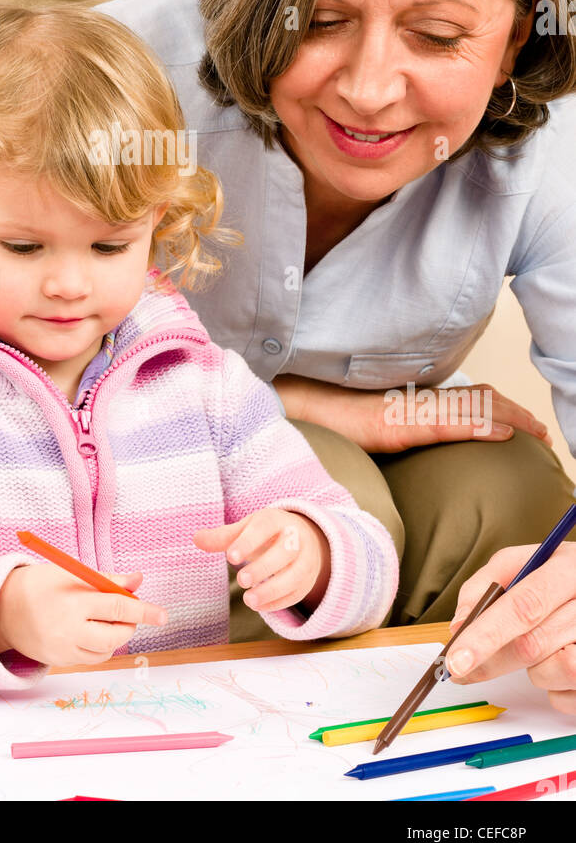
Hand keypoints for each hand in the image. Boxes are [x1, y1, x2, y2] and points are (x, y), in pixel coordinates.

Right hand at [0, 564, 167, 667]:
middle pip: (114, 637)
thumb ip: (108, 580)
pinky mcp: (60, 661)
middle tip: (125, 612)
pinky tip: (90, 632)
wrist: (4, 609)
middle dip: (128, 625)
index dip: (144, 611)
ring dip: (114, 637)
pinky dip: (100, 647)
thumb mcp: (74, 574)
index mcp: (74, 602)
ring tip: (103, 619)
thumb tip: (139, 581)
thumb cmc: (43, 585)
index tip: (162, 615)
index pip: (118, 609)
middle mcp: (69, 630)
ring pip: (105, 651)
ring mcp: (63, 650)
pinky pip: (91, 659)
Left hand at [193, 508, 330, 611]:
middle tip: (241, 580)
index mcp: (276, 520)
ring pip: (295, 576)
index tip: (230, 556)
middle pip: (284, 552)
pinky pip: (296, 594)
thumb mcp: (247, 528)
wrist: (305, 538)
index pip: (264, 528)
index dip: (248, 542)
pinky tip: (259, 605)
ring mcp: (305, 561)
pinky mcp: (307, 582)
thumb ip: (223, 536)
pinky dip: (279, 602)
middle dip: (264, 568)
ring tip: (249, 600)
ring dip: (272, 590)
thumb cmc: (267, 533)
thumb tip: (196, 539)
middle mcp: (295, 539)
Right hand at [273, 374, 550, 454]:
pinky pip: (447, 426)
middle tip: (544, 432)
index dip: (502, 407)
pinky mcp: (398, 424)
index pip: (468, 398)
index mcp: (414, 402)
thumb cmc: (331, 424)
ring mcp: (408, 411)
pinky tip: (503, 434)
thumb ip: (402, 431)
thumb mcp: (377, 430)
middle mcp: (416, 401)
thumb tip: (418, 444)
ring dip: (510, 419)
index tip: (527, 424)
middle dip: (516, 414)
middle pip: (479, 400)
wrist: (299, 411)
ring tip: (536, 432)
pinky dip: (480, 428)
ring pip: (471, 410)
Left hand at [445, 542, 575, 715]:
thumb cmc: (555, 575)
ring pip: (548, 673)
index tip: (456, 659)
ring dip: (530, 669)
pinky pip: (564, 696)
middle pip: (531, 645)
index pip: (524, 607)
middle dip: (489, 660)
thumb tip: (460, 625)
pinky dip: (550, 686)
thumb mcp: (522, 562)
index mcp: (569, 570)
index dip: (485, 635)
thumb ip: (485, 584)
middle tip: (461, 667)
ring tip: (539, 647)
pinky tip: (555, 661)